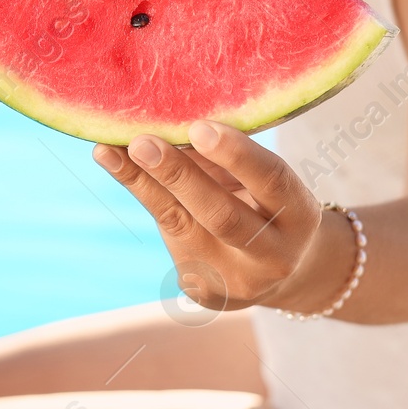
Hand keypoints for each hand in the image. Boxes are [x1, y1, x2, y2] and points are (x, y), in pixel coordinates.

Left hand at [93, 120, 324, 310]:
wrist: (277, 271)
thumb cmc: (266, 203)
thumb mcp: (262, 181)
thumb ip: (228, 158)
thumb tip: (169, 120)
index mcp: (300, 218)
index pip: (272, 183)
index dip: (237, 155)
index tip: (199, 127)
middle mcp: (273, 256)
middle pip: (222, 217)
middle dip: (179, 177)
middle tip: (142, 142)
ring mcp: (235, 280)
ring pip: (182, 226)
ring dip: (142, 183)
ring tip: (107, 150)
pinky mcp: (201, 288)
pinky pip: (167, 233)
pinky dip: (141, 192)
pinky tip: (111, 162)